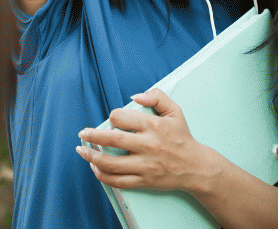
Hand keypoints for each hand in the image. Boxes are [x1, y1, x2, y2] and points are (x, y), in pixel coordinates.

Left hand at [76, 89, 216, 195]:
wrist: (195, 166)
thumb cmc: (182, 137)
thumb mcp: (174, 111)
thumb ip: (156, 96)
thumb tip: (135, 97)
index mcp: (152, 126)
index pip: (121, 118)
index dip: (113, 117)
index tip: (113, 120)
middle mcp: (147, 145)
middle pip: (111, 140)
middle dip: (92, 136)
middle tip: (82, 134)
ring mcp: (144, 165)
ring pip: (110, 164)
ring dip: (91, 157)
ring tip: (82, 151)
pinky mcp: (143, 181)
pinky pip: (117, 181)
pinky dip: (102, 175)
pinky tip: (95, 168)